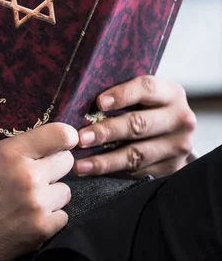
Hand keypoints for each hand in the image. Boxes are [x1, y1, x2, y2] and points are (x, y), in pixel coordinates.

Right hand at [0, 123, 77, 260]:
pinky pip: (62, 216)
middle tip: (38, 174)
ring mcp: (37, 203)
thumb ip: (10, 145)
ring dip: (51, 195)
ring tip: (29, 200)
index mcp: (11, 153)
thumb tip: (36, 136)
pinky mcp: (42, 228)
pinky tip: (29, 217)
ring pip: (65, 190)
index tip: (64, 141)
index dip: (66, 137)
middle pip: (67, 161)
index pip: (60, 134)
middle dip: (53, 167)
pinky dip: (49, 218)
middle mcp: (28, 176)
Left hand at [75, 75, 196, 177]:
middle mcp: (180, 119)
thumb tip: (80, 99)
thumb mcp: (141, 95)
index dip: (122, 95)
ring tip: (80, 164)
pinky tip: (93, 171)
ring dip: (105, 160)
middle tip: (80, 138)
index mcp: (171, 93)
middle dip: (106, 132)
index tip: (99, 103)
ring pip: (137, 154)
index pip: (147, 88)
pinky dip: (112, 172)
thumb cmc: (146, 108)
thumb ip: (119, 93)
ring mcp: (178, 146)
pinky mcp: (171, 168)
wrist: (173, 135)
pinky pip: (138, 171)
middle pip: (139, 124)